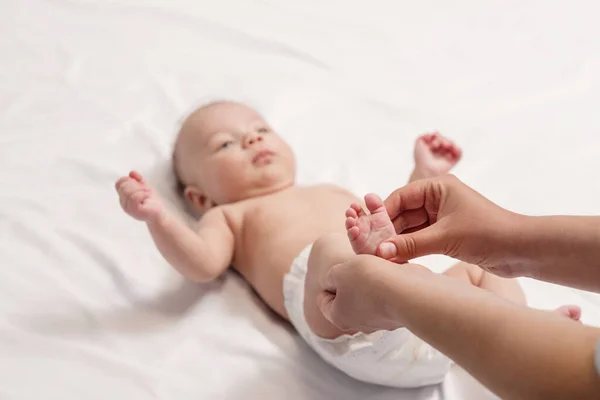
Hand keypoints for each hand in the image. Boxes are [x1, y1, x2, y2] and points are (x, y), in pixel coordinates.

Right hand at [115, 171, 163, 222]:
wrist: (159, 214)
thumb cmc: (151, 202)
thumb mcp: (144, 187)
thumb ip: (138, 179)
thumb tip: (132, 172)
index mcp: (123, 197)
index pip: (119, 183)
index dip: (129, 179)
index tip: (138, 183)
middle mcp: (123, 203)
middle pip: (124, 186)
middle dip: (136, 184)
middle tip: (145, 189)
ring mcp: (128, 208)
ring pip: (129, 192)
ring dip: (141, 189)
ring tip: (147, 193)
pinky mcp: (135, 211)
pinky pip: (135, 197)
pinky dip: (143, 194)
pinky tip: (148, 196)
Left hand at [317, 254, 430, 332]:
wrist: (409, 292)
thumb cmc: (370, 281)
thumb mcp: (340, 270)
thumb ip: (331, 275)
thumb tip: (335, 281)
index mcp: (338, 317)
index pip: (323, 300)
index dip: (328, 281)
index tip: (340, 270)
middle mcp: (358, 323)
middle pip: (346, 299)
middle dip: (350, 281)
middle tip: (357, 267)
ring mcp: (380, 321)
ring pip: (368, 297)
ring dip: (371, 282)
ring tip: (376, 268)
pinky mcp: (398, 314)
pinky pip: (387, 296)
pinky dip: (388, 285)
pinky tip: (392, 274)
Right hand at [377, 174, 521, 276]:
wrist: (522, 250)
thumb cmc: (487, 234)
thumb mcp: (445, 238)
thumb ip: (410, 245)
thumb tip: (380, 252)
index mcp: (438, 187)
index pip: (400, 197)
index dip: (382, 214)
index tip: (366, 230)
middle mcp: (437, 198)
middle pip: (402, 213)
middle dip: (387, 230)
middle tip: (370, 247)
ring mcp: (441, 216)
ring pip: (409, 227)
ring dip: (397, 241)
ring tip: (380, 255)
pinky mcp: (446, 233)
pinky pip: (419, 238)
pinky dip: (408, 248)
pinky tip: (396, 259)